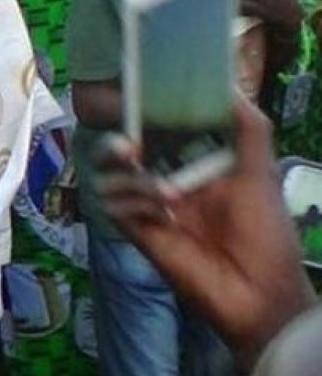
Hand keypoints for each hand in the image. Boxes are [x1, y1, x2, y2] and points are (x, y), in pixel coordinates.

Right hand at [94, 96, 315, 367]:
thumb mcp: (260, 171)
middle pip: (123, 149)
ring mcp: (149, 207)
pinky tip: (162, 215)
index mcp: (196, 162)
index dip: (143, 112)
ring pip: (109, 176)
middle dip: (120, 141)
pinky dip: (132, 203)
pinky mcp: (137, 232)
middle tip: (130, 144)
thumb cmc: (265, 232)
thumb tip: (224, 83)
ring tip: (164, 192)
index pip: (158, 128)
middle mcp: (167, 179)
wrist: (258, 292)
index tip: (133, 95)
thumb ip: (247, 126)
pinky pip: (113, 206)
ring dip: (131, 177)